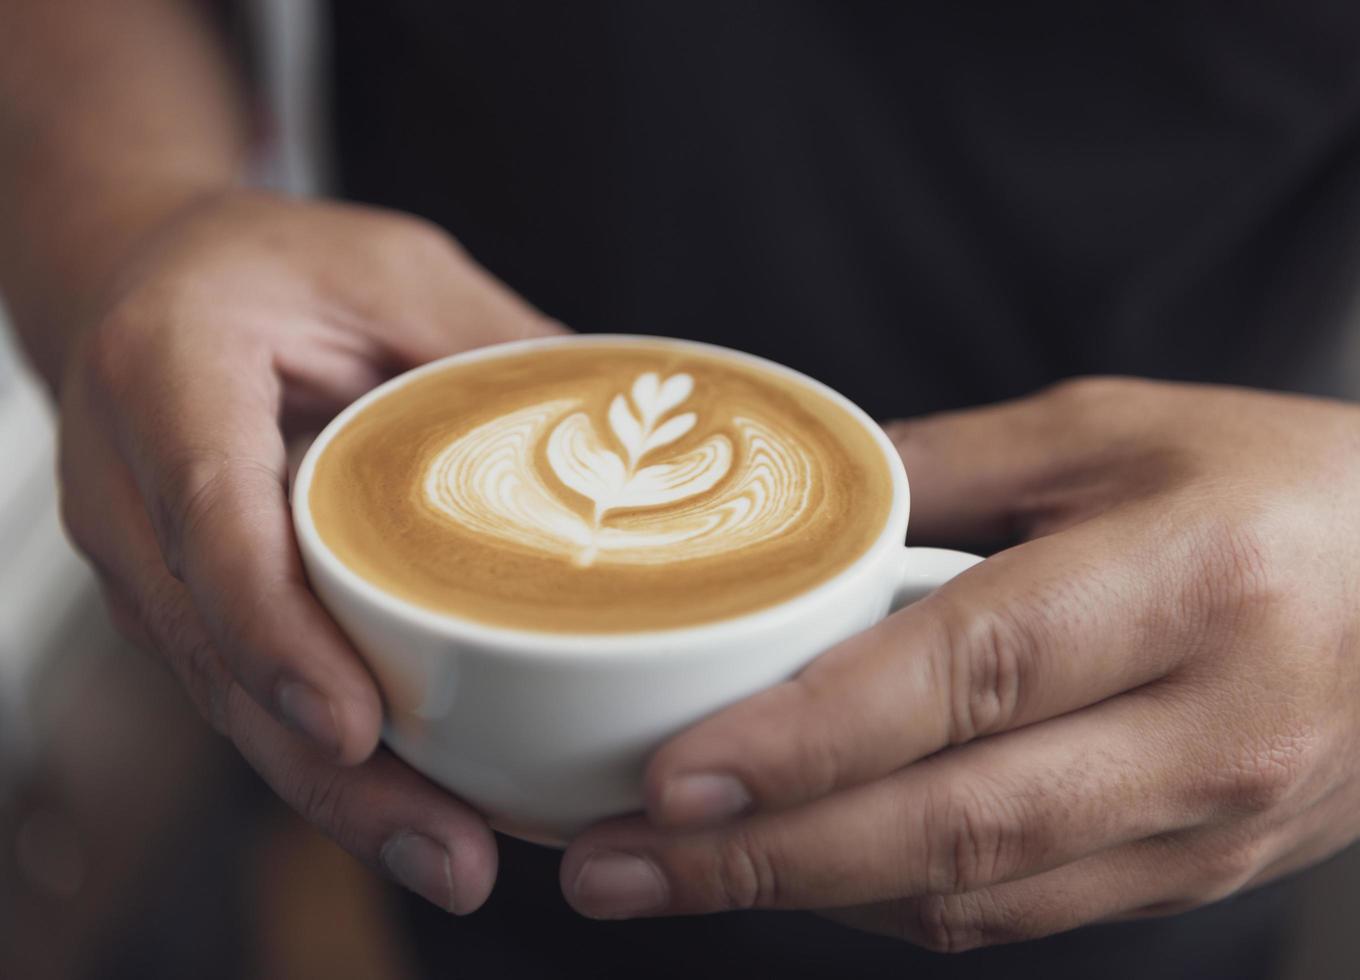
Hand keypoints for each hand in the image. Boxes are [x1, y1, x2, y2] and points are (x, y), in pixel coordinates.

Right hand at [58, 189, 561, 912]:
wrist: (138, 278)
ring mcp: (147, 559)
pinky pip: (245, 691)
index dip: (278, 632)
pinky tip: (413, 812)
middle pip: (217, 656)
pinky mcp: (184, 602)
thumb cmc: (271, 264)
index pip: (214, 521)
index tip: (355, 723)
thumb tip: (633, 423)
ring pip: (226, 700)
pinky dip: (323, 760)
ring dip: (333, 795)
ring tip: (450, 859)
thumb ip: (488, 341)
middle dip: (327, 770)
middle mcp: (131, 486)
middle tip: (448, 848)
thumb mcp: (388, 265)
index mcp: (170, 375)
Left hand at [560, 377, 1359, 949]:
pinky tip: (808, 871)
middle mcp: (1210, 729)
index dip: (811, 738)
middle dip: (764, 862)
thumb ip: (944, 468)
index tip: (671, 775)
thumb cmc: (1281, 480)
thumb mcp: (1113, 429)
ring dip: (812, 896)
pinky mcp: (1207, 873)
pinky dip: (901, 901)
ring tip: (673, 878)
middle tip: (613, 868)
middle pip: (957, 827)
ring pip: (981, 897)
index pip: (972, 677)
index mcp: (1188, 582)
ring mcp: (1214, 826)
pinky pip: (1027, 915)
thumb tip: (792, 515)